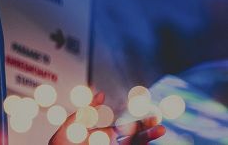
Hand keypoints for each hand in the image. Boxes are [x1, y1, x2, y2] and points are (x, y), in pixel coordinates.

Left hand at [48, 91, 165, 144]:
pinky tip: (144, 142)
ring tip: (159, 132)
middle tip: (161, 125)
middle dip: (148, 132)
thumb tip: (102, 93)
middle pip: (135, 139)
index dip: (142, 123)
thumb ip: (86, 111)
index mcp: (105, 136)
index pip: (128, 128)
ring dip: (145, 140)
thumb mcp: (71, 124)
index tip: (155, 116)